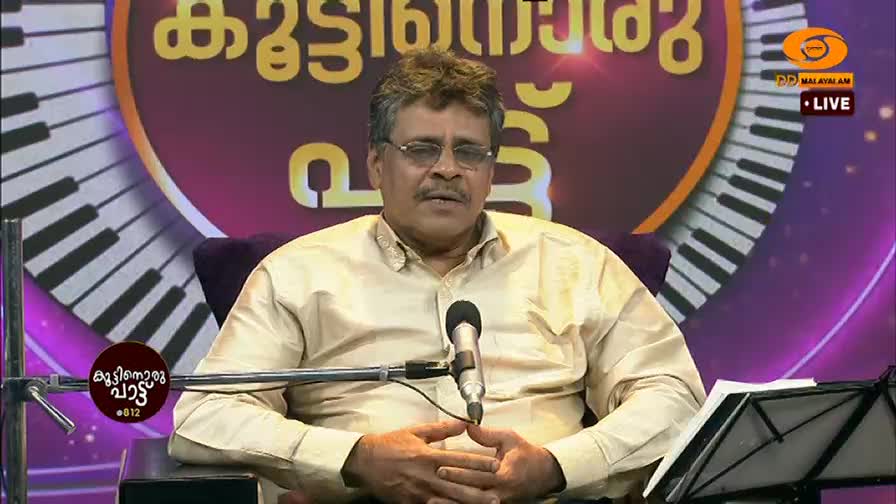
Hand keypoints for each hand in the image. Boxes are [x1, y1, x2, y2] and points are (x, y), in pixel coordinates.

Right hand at [341, 420, 501, 503]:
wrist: (365, 462)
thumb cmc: (391, 445)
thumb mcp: (416, 432)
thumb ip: (441, 429)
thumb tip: (463, 423)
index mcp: (429, 456)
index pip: (460, 460)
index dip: (479, 463)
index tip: (496, 466)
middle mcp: (426, 475)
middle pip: (458, 485)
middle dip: (479, 492)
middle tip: (497, 496)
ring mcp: (419, 492)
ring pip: (448, 500)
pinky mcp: (411, 502)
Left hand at [435, 424, 565, 502]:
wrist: (545, 474)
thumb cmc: (527, 455)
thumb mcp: (509, 439)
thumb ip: (488, 434)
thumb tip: (468, 426)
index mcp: (505, 475)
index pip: (477, 475)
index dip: (458, 472)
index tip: (441, 467)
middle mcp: (501, 493)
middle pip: (471, 493)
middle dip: (450, 488)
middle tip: (432, 482)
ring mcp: (499, 502)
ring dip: (453, 502)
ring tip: (432, 500)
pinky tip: (447, 503)